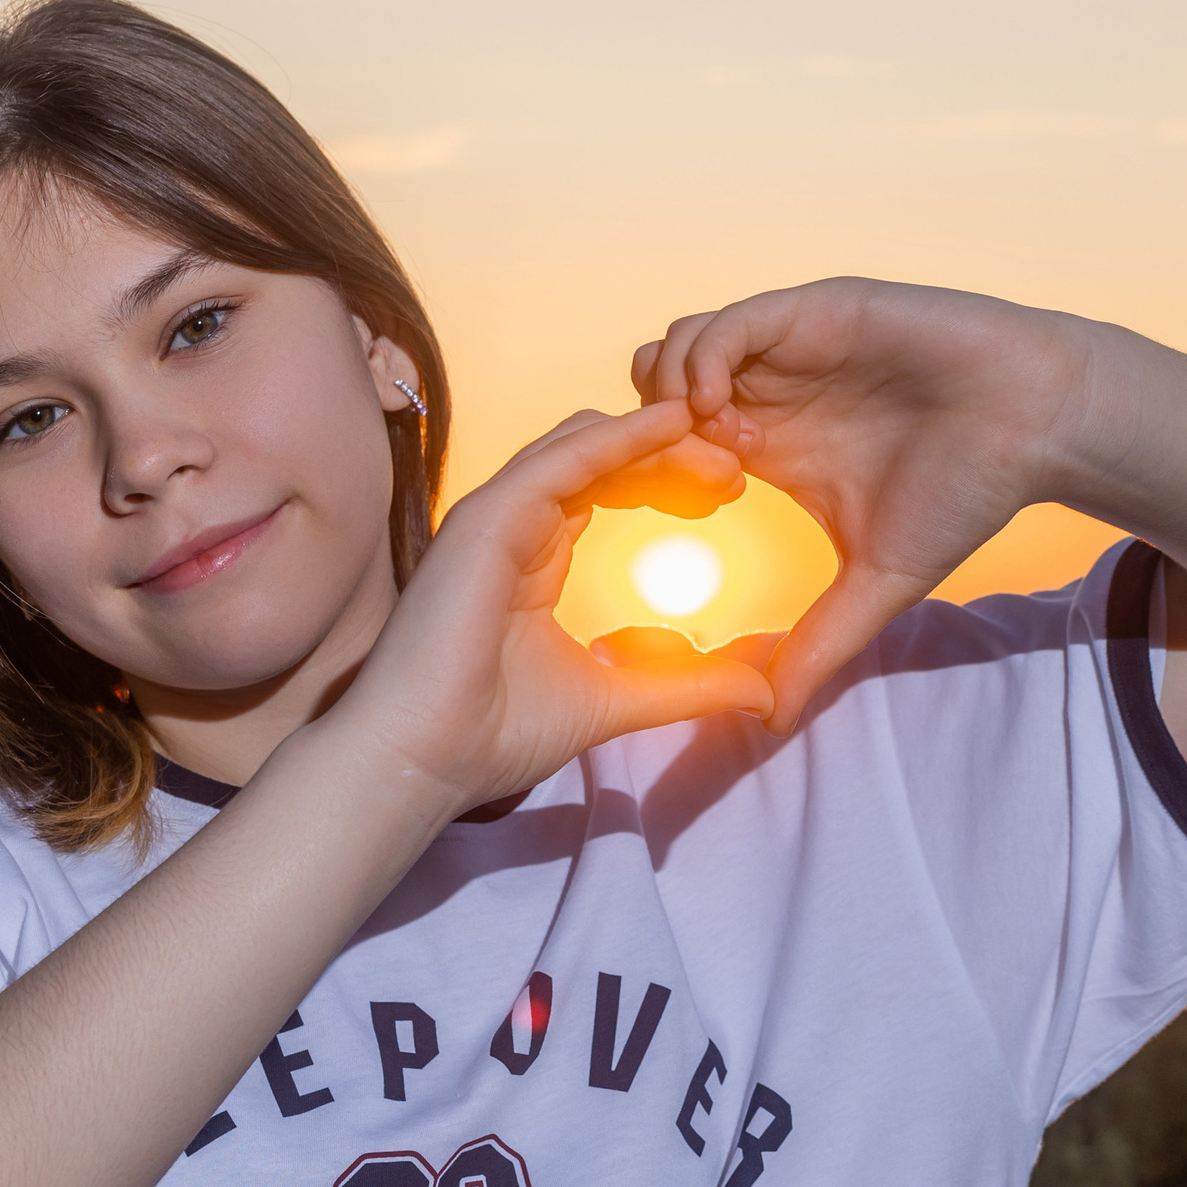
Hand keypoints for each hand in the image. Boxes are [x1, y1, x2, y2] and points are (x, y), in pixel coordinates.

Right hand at [329, 402, 773, 809]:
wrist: (422, 759)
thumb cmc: (492, 736)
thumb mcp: (618, 702)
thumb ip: (686, 687)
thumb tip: (763, 695)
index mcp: (535, 557)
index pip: (609, 488)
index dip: (668, 478)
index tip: (729, 490)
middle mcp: (514, 525)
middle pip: (604, 457)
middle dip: (673, 451)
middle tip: (739, 462)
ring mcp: (496, 517)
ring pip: (586, 446)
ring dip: (656, 437)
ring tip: (719, 444)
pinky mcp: (487, 519)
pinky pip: (561, 459)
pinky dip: (618, 437)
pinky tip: (669, 426)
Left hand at [632, 279, 1101, 733]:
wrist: (1037, 424)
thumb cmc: (966, 493)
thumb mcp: (877, 584)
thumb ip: (820, 645)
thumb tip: (772, 722)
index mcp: (768, 446)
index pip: (671, 448)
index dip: (659, 477)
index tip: (692, 511)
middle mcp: (768, 393)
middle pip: (655, 394)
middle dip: (651, 431)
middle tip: (683, 472)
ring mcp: (786, 349)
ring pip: (678, 348)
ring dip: (669, 392)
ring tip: (703, 438)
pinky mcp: (813, 312)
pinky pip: (727, 322)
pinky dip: (703, 359)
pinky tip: (720, 405)